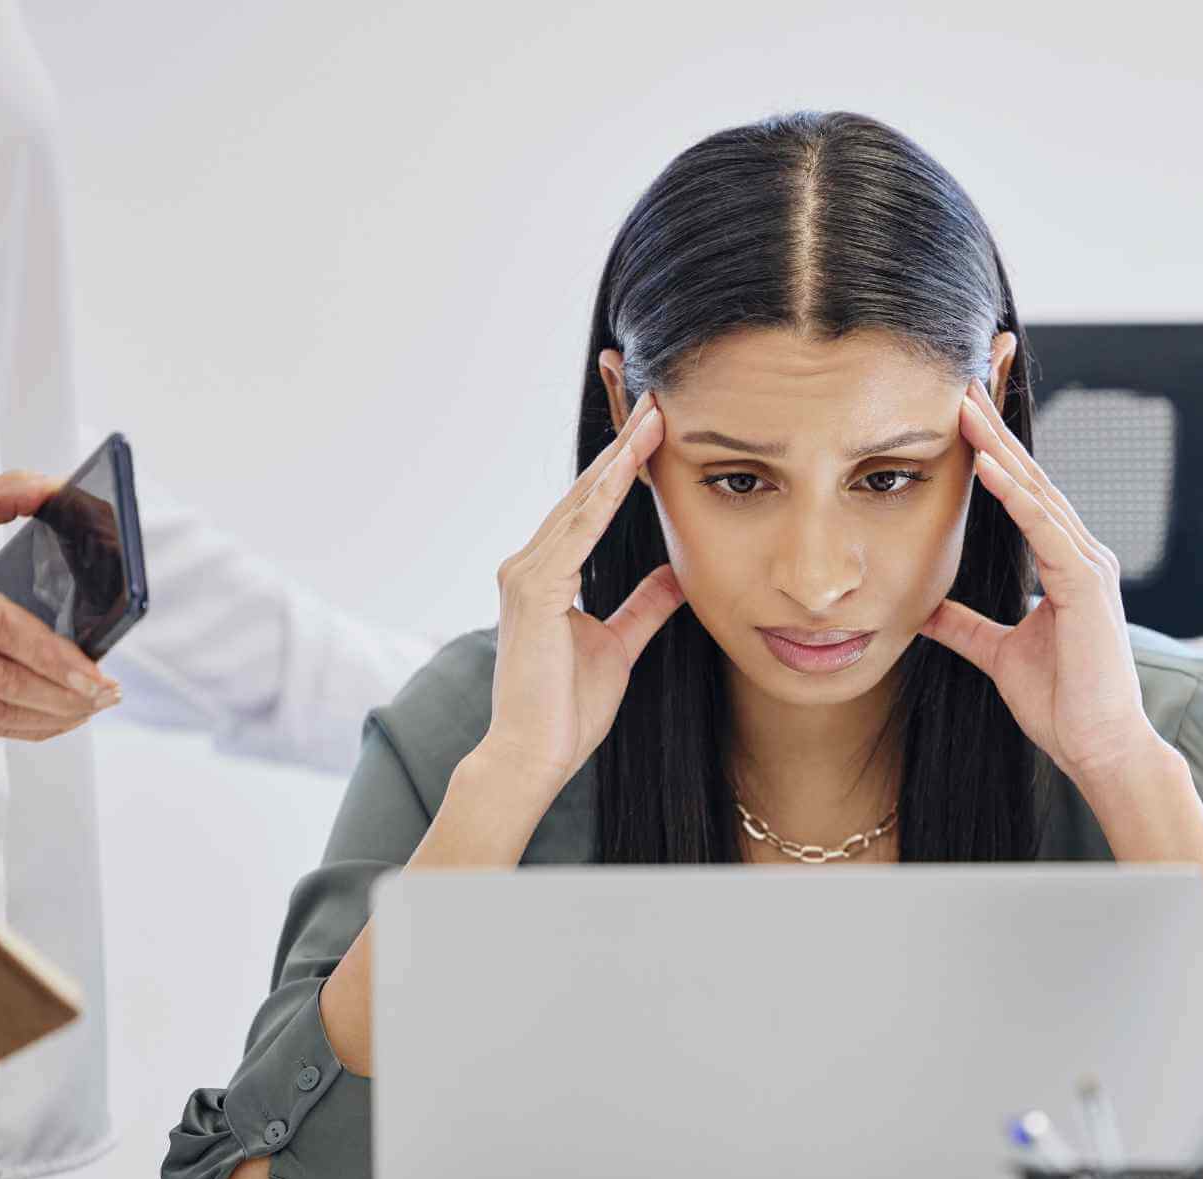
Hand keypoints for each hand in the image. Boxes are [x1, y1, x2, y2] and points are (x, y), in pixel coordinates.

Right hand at [480, 395, 684, 790]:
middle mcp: (528, 564)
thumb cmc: (567, 710)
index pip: (591, 508)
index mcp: (546, 575)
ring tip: (654, 416)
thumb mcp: (619, 646)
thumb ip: (643, 607)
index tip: (656, 429)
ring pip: (582, 503)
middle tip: (656, 398)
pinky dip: (605, 497)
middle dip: (623, 446)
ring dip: (620, 458)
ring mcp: (526, 574)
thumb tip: (677, 574)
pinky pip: (578, 533)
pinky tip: (631, 467)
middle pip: (585, 492)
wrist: (533, 756)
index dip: (623, 468)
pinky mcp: (535, 591)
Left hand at [918, 380, 1163, 788]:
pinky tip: (989, 469)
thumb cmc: (1062, 703)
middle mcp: (1082, 556)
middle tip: (960, 387)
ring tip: (964, 409)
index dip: (992, 456)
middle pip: (1031, 481)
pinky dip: (1017, 497)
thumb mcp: (998, 654)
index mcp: (1065, 565)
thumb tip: (925, 610)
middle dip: (994, 435)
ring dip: (999, 451)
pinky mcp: (1087, 586)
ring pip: (1038, 495)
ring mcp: (1089, 567)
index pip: (1024, 497)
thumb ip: (966, 627)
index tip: (959, 418)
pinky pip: (1046, 531)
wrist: (1098, 746)